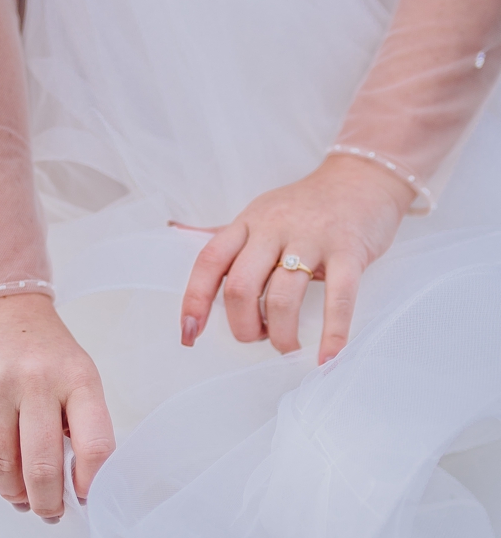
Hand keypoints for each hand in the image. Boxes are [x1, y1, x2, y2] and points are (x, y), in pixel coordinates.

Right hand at [0, 294, 114, 520]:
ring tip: (18, 496)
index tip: (84, 498)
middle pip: (42, 465)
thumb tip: (71, 488)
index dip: (91, 484)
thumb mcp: (78, 376)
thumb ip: (82, 426)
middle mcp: (35, 379)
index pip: (95, 446)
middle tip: (47, 512)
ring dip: (12, 492)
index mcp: (77, 378)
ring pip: (2, 465)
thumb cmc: (45, 354)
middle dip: (46, 503)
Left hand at [180, 154, 414, 362]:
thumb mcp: (260, 213)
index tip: (189, 334)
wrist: (362, 178)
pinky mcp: (349, 251)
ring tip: (287, 347)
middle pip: (240, 286)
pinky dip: (332, 334)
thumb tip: (176, 230)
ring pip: (282, 298)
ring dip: (281, 335)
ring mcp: (311, 239)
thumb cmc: (307, 206)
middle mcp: (273, 229)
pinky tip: (328, 358)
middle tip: (257, 338)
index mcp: (247, 223)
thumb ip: (227, 233)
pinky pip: (338, 298)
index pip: (209, 262)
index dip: (195, 300)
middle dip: (242, 326)